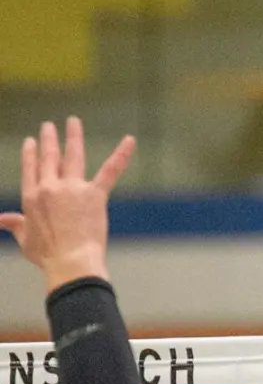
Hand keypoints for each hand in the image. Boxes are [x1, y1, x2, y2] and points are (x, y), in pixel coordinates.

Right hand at [0, 118, 133, 292]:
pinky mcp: (95, 195)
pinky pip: (110, 170)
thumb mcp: (24, 239)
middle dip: (49, 140)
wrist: (70, 261)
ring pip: (73, 155)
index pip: (30, 168)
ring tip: (73, 122)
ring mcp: (73, 189)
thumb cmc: (48, 255)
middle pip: (49, 157)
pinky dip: (121, 154)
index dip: (31, 154)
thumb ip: (14, 225)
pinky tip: (130, 140)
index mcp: (32, 197)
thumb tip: (0, 220)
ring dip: (73, 136)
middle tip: (49, 126)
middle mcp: (50, 188)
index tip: (32, 141)